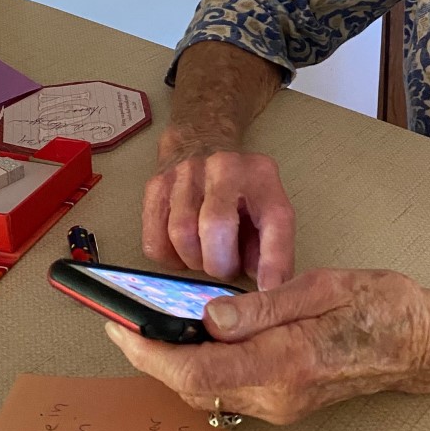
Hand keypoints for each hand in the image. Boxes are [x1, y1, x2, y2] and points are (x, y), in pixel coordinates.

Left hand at [105, 269, 429, 424]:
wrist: (422, 343)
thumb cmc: (382, 305)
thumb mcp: (323, 286)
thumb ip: (262, 304)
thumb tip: (207, 316)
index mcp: (287, 362)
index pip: (198, 369)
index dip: (149, 352)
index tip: (119, 327)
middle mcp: (279, 396)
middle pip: (194, 387)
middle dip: (152, 358)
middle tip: (123, 323)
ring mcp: (282, 406)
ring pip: (209, 391)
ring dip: (174, 364)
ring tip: (150, 327)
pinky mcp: (287, 403)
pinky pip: (230, 389)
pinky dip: (202, 367)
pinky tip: (195, 338)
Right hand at [142, 142, 294, 289]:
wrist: (200, 141)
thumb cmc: (240, 188)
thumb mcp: (267, 207)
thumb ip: (271, 245)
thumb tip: (267, 286)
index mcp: (261, 176)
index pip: (274, 220)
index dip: (273, 259)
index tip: (269, 289)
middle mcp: (224, 168)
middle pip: (215, 226)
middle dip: (220, 262)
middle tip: (224, 266)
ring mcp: (186, 173)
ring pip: (180, 233)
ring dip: (193, 259)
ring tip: (204, 254)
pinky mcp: (156, 186)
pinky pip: (155, 240)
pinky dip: (169, 257)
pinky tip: (182, 250)